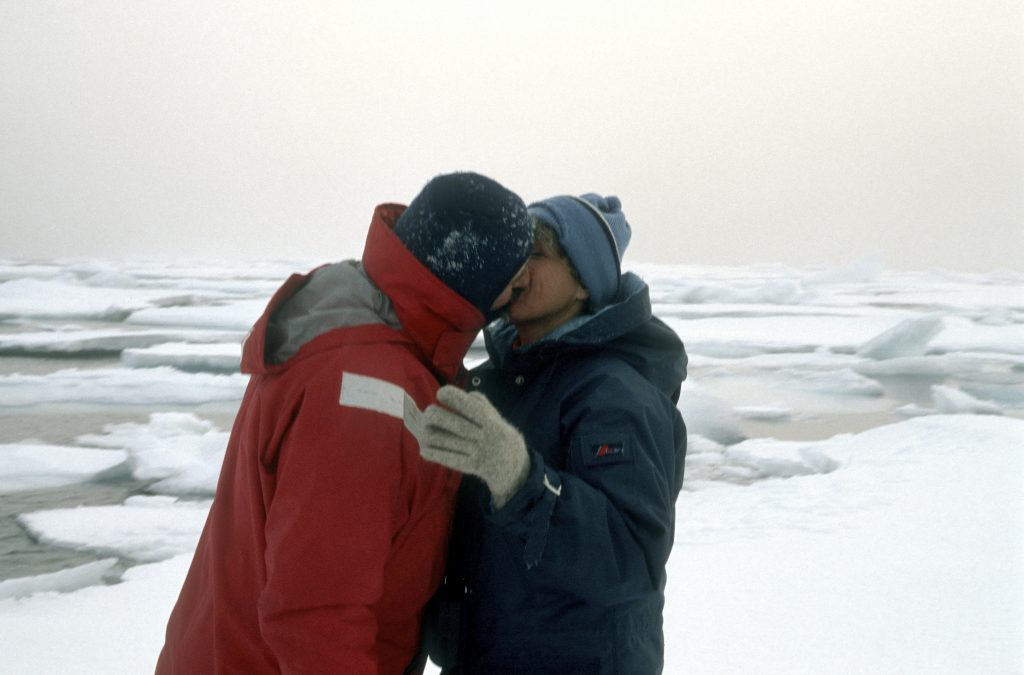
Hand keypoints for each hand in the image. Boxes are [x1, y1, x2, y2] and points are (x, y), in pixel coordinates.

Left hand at [416, 385, 529, 507]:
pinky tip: (424, 449)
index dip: (452, 397)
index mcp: (490, 421)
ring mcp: (476, 452)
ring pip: (446, 442)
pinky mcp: (470, 466)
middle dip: (435, 415)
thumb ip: (479, 402)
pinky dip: (433, 453)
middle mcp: (483, 436)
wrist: (513, 466)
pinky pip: (448, 459)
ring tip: (424, 430)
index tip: (441, 394)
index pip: (469, 406)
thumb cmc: (498, 434)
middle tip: (428, 413)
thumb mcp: (495, 416)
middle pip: (454, 424)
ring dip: (429, 434)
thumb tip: (457, 394)